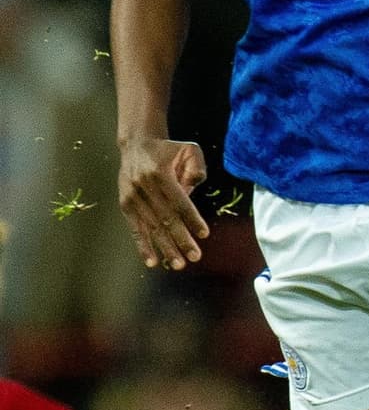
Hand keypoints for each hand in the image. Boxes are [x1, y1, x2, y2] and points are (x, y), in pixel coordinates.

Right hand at [118, 137, 208, 269]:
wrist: (137, 145)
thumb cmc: (169, 150)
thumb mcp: (189, 150)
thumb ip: (197, 168)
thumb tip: (192, 192)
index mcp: (160, 172)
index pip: (179, 201)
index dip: (191, 219)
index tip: (203, 234)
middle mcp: (144, 186)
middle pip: (165, 218)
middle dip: (181, 239)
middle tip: (195, 256)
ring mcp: (132, 197)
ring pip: (151, 227)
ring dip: (165, 248)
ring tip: (179, 264)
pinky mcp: (125, 204)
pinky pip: (135, 229)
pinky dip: (143, 246)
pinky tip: (152, 262)